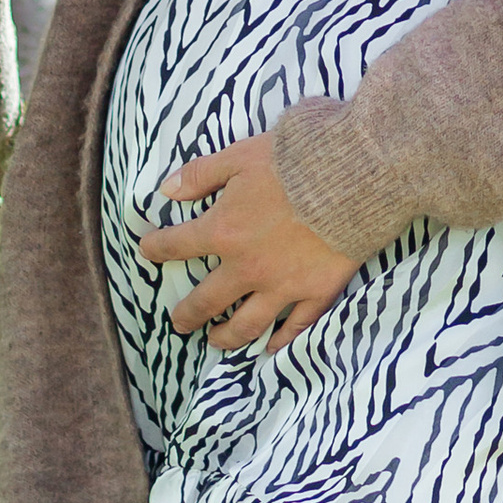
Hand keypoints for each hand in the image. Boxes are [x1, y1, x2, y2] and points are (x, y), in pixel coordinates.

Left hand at [137, 132, 356, 354]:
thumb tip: (167, 189)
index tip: (147, 250)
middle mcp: (247, 267)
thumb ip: (202, 174)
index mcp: (224, 231)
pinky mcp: (317, 292)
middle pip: (207, 301)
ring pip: (246, 325)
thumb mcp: (241, 156)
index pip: (178, 245)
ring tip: (215, 341)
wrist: (355, 175)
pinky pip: (295, 326)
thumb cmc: (297, 159)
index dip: (157, 248)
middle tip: (179, 323)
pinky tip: (270, 346)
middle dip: (187, 314)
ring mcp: (282, 286)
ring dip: (225, 337)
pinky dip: (280, 340)